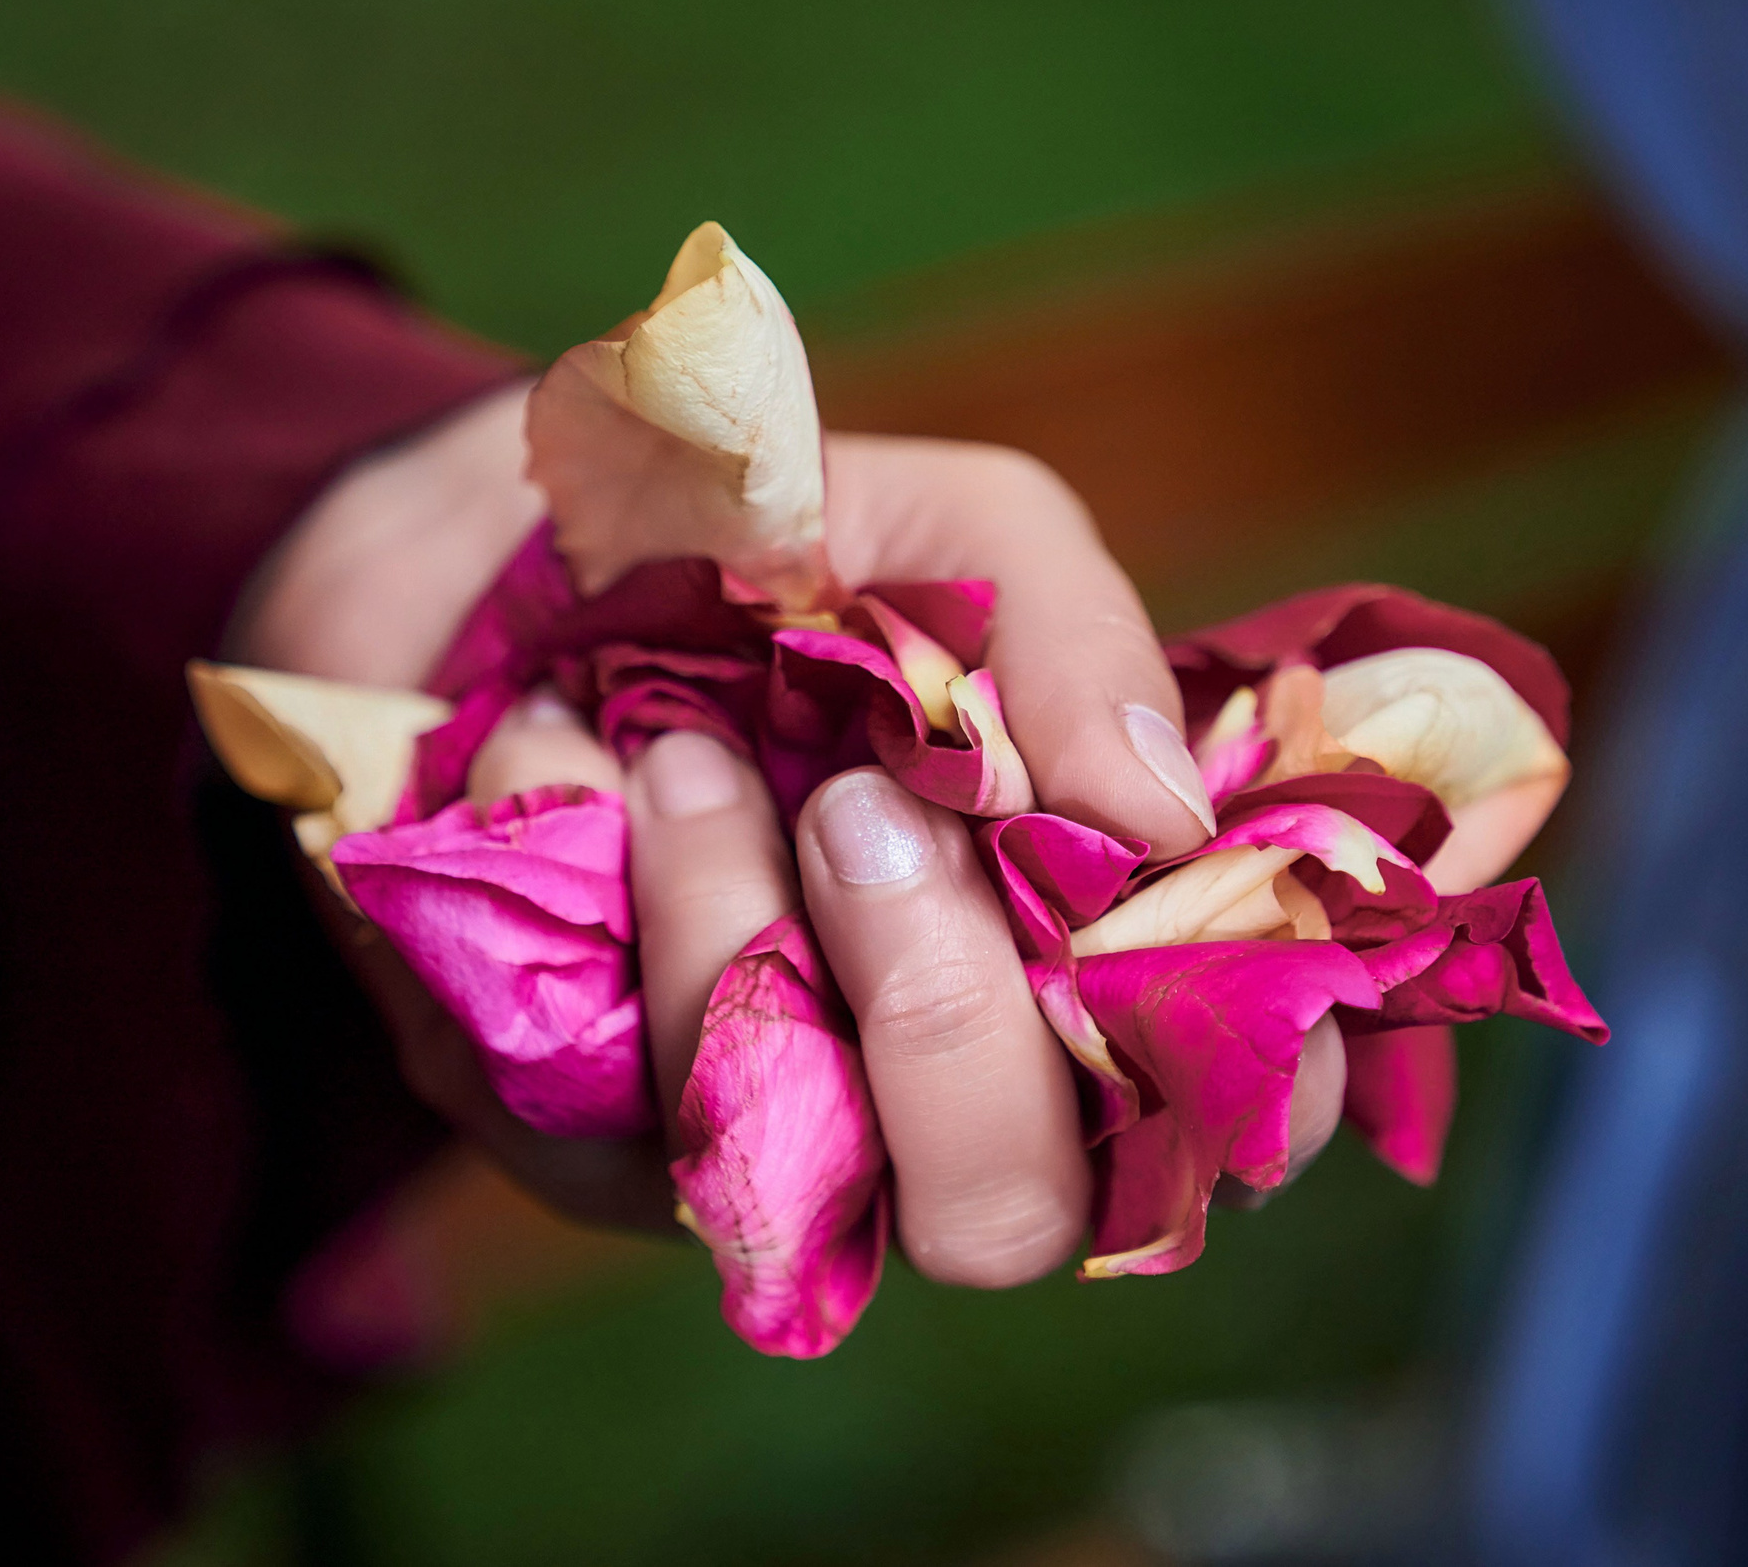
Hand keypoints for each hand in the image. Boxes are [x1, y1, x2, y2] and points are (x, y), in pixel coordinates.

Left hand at [240, 395, 1348, 1278]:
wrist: (494, 541)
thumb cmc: (767, 555)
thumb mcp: (946, 532)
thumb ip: (1068, 641)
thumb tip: (1162, 821)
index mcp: (1067, 961)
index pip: (1219, 1115)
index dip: (1252, 1072)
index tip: (1187, 918)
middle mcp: (924, 1088)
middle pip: (1006, 1214)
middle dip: (946, 1015)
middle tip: (865, 814)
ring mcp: (750, 1129)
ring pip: (787, 1173)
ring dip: (732, 930)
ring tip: (683, 746)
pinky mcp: (570, 1136)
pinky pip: (587, 1097)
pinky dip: (581, 887)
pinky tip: (556, 747)